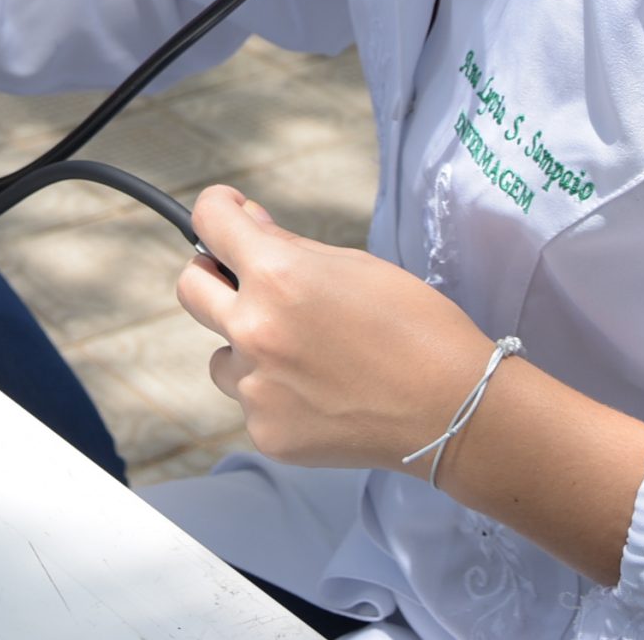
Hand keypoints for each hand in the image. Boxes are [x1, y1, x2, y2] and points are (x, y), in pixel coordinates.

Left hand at [177, 185, 494, 476]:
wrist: (453, 410)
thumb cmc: (417, 329)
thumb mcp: (357, 266)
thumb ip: (290, 247)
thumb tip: (248, 225)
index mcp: (277, 277)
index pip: (209, 221)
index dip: (217, 211)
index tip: (229, 215)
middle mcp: (254, 331)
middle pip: (190, 288)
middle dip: (214, 276)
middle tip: (249, 284)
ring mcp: (256, 388)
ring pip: (220, 355)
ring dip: (247, 349)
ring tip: (309, 357)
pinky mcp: (266, 432)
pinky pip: (252, 401)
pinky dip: (277, 395)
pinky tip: (324, 395)